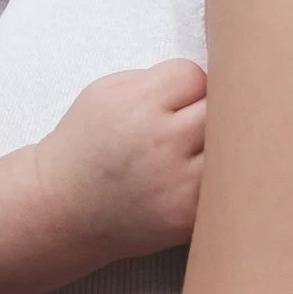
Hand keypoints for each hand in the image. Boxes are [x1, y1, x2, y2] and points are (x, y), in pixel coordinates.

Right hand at [32, 58, 209, 267]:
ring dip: (218, 147)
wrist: (61, 209)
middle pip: (221, 108)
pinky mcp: (187, 218)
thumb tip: (207, 79)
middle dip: (208, 111)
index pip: (193, 75)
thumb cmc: (86, 146)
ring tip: (194, 151)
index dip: (184, 86)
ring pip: (231, 149)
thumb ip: (154, 79)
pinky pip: (224, 189)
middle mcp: (160, 144)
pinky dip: (217, 182)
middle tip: (188, 124)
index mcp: (136, 106)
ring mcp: (177, 185)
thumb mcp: (103, 92)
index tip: (170, 102)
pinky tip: (192, 181)